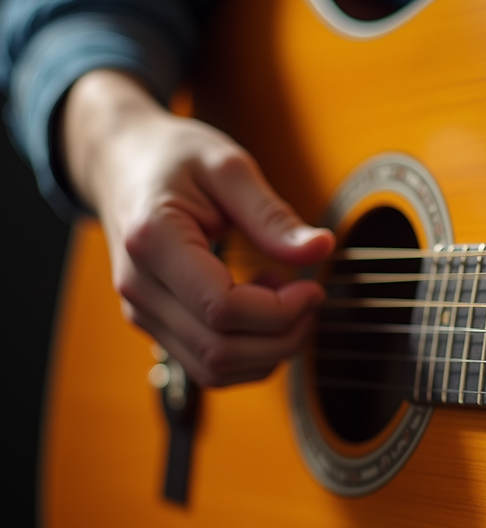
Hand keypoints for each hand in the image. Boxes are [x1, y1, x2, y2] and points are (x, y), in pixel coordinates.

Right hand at [61, 70, 334, 386]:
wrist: (122, 163)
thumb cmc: (173, 158)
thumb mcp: (228, 166)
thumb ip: (272, 215)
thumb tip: (320, 249)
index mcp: (153, 241)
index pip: (223, 309)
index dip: (281, 310)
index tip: (312, 286)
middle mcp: (139, 286)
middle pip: (220, 350)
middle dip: (282, 336)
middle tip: (311, 297)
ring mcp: (142, 311)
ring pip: (214, 369)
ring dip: (268, 349)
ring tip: (287, 300)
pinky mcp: (154, 324)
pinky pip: (207, 365)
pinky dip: (249, 352)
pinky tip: (263, 309)